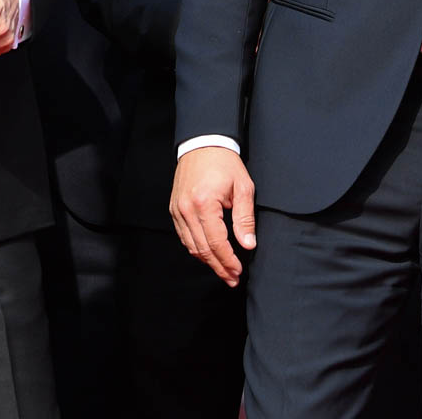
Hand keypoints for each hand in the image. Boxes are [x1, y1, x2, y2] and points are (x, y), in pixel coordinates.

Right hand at [169, 147, 255, 286]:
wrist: (202, 143)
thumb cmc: (224, 163)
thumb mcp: (243, 187)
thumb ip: (245, 218)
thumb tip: (248, 244)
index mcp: (204, 203)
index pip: (217, 243)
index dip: (228, 261)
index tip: (237, 272)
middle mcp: (187, 209)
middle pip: (202, 249)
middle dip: (218, 267)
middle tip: (231, 278)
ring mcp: (177, 209)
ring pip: (191, 245)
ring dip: (207, 261)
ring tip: (222, 270)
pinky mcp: (174, 208)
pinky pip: (184, 236)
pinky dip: (196, 248)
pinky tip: (208, 253)